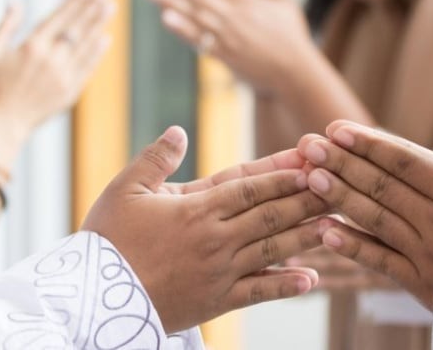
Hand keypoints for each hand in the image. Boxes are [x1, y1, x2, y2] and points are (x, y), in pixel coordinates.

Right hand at [0, 0, 112, 172]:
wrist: (4, 124)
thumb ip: (6, 26)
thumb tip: (16, 3)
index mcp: (32, 46)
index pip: (59, 18)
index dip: (76, 2)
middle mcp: (51, 59)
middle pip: (77, 29)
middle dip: (92, 9)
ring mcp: (64, 76)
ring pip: (86, 46)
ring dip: (99, 25)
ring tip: (110, 9)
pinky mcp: (71, 91)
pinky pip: (88, 68)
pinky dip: (98, 53)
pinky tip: (106, 39)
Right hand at [83, 126, 331, 332]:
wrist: (92, 298)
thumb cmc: (106, 240)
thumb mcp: (124, 189)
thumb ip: (155, 158)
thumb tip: (179, 131)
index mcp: (195, 209)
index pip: (250, 188)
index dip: (284, 175)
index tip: (312, 165)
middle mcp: (215, 239)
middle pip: (271, 216)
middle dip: (307, 200)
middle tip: (340, 188)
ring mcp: (220, 272)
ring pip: (273, 251)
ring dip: (307, 236)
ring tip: (337, 224)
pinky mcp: (217, 301)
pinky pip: (258, 292)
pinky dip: (285, 286)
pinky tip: (312, 279)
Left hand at [147, 0, 315, 93]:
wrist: (295, 74)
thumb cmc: (292, 38)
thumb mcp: (285, 6)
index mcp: (250, 0)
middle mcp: (237, 15)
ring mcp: (230, 35)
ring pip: (196, 14)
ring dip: (172, 2)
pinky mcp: (226, 54)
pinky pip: (200, 39)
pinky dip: (183, 29)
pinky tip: (167, 18)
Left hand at [298, 95, 432, 308]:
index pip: (405, 162)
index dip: (369, 144)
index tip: (336, 128)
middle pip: (381, 186)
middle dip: (342, 163)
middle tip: (307, 146)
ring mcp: (426, 253)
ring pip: (375, 219)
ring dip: (340, 197)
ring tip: (309, 177)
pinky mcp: (421, 283)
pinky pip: (380, 262)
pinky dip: (352, 247)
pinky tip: (324, 232)